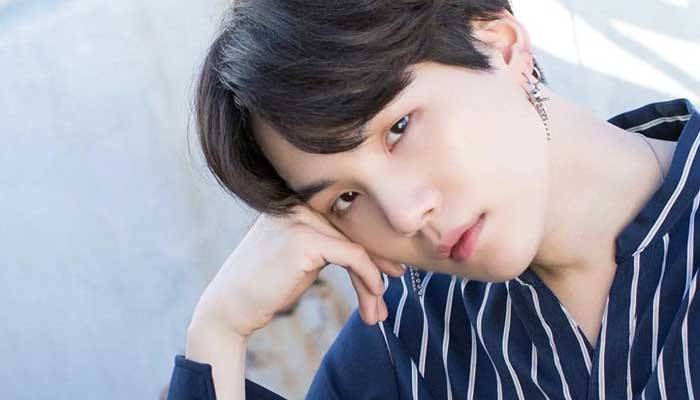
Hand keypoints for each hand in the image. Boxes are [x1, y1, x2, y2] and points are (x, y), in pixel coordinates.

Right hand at [190, 204, 405, 337]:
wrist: (228, 309)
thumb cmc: (264, 287)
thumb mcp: (299, 259)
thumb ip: (327, 246)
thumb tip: (370, 254)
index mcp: (295, 203)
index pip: (345, 222)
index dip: (371, 247)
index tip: (390, 271)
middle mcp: (298, 204)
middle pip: (352, 234)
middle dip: (375, 267)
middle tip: (390, 292)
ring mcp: (300, 219)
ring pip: (355, 247)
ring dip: (372, 283)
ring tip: (377, 312)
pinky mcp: (305, 240)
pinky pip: (353, 256)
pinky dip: (369, 276)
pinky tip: (375, 295)